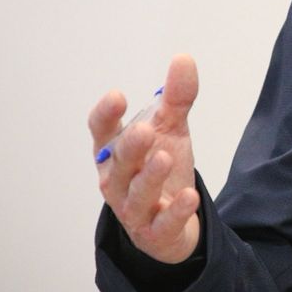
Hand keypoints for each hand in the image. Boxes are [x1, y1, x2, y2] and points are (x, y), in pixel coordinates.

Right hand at [90, 54, 201, 263]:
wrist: (171, 221)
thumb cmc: (160, 168)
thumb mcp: (170, 131)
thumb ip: (175, 99)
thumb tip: (183, 58)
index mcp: (113, 151)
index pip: (102, 132)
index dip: (106, 116)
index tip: (118, 96)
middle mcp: (117, 180)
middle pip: (119, 164)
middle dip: (130, 147)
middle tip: (144, 131)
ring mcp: (134, 209)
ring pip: (137, 194)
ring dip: (150, 177)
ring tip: (164, 157)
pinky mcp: (154, 232)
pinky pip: (163, 223)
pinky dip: (175, 211)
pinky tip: (190, 197)